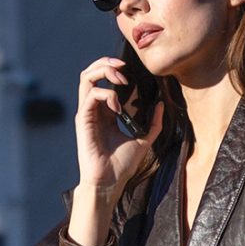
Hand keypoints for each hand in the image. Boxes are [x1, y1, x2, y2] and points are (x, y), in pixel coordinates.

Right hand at [75, 55, 164, 194]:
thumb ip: (153, 124)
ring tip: (122, 79)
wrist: (110, 183)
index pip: (102, 80)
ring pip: (86, 78)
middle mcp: (93, 110)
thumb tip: (161, 105)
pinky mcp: (83, 120)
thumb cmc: (121, 165)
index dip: (113, 68)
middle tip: (124, 66)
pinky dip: (107, 95)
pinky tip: (118, 108)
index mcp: (104, 112)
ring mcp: (86, 114)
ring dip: (104, 71)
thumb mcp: (143, 140)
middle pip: (90, 73)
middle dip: (106, 63)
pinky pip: (91, 96)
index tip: (130, 70)